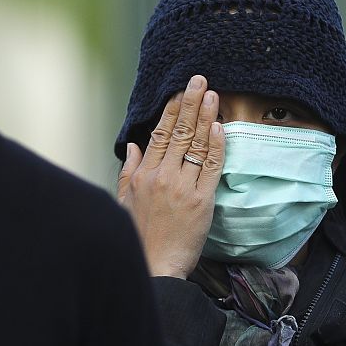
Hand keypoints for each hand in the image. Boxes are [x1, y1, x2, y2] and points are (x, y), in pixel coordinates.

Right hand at [117, 75, 224, 276]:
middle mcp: (162, 176)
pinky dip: (217, 145)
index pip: (160, 133)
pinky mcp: (202, 200)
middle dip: (191, 103)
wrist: (155, 265)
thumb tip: (133, 145)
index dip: (172, 110)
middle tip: (200, 80)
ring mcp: (183, 186)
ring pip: (197, 144)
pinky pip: (212, 166)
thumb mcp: (125, 200)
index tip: (181, 91)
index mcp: (144, 174)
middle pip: (180, 132)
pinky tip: (220, 127)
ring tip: (214, 95)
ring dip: (206, 117)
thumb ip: (130, 170)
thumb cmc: (139, 236)